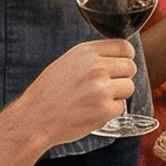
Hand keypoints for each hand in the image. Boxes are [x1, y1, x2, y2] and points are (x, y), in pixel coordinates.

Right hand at [18, 39, 136, 144]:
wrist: (34, 118)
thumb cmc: (48, 93)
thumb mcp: (67, 62)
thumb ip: (91, 58)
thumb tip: (116, 57)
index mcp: (86, 52)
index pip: (124, 47)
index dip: (126, 57)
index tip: (120, 66)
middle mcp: (96, 67)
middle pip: (131, 67)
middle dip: (122, 77)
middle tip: (107, 87)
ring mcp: (101, 89)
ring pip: (129, 87)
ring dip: (117, 95)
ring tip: (96, 100)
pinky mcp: (104, 110)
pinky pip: (121, 107)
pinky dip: (110, 112)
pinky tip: (92, 111)